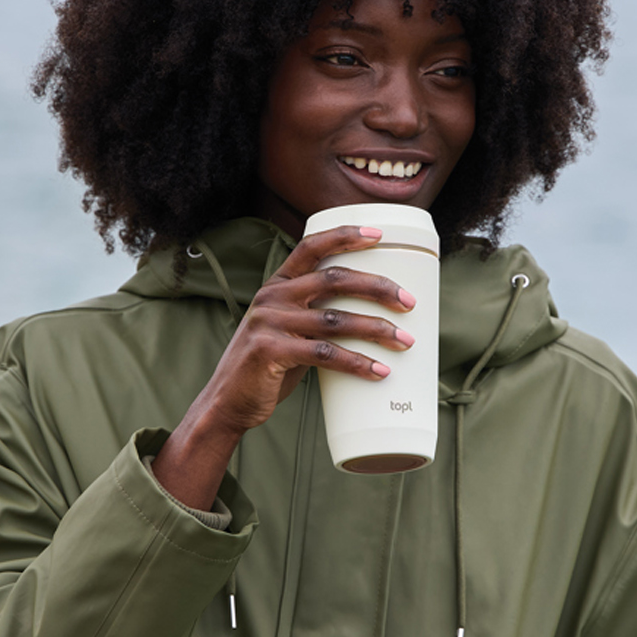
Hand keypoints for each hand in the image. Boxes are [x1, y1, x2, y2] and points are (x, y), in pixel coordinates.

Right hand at [152, 224, 415, 509]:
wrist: (227, 401)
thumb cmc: (266, 367)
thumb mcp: (286, 329)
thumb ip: (314, 316)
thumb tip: (369, 317)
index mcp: (277, 285)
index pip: (312, 246)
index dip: (346, 235)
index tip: (379, 235)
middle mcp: (272, 297)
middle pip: (334, 279)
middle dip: (377, 287)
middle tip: (409, 302)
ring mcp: (269, 323)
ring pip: (335, 319)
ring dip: (376, 329)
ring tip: (405, 341)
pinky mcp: (270, 351)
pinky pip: (325, 354)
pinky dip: (357, 363)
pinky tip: (379, 371)